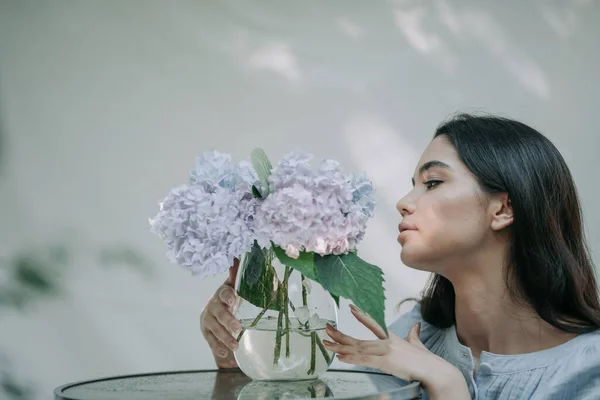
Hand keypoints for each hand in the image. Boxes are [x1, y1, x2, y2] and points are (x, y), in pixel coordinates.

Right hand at [200, 258, 241, 367]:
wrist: (220, 311)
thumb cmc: (235, 299)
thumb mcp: (243, 290)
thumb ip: (251, 283)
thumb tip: (263, 273)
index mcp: (223, 292)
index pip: (224, 291)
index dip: (228, 295)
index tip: (234, 300)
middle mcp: (213, 303)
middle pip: (217, 310)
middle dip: (227, 319)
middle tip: (238, 328)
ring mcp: (207, 318)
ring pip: (213, 327)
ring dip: (224, 337)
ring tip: (235, 346)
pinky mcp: (205, 330)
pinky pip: (209, 339)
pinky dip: (217, 347)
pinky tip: (225, 353)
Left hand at [323, 304, 469, 399]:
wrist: (434, 370)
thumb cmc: (427, 360)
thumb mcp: (417, 344)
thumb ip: (414, 334)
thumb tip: (416, 325)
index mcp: (392, 337)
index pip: (373, 323)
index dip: (361, 315)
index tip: (351, 307)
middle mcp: (386, 342)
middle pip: (359, 338)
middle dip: (341, 334)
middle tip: (327, 328)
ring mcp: (385, 351)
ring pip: (358, 348)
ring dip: (340, 346)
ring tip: (327, 343)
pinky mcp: (386, 363)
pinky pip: (364, 360)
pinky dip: (351, 358)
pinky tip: (340, 356)